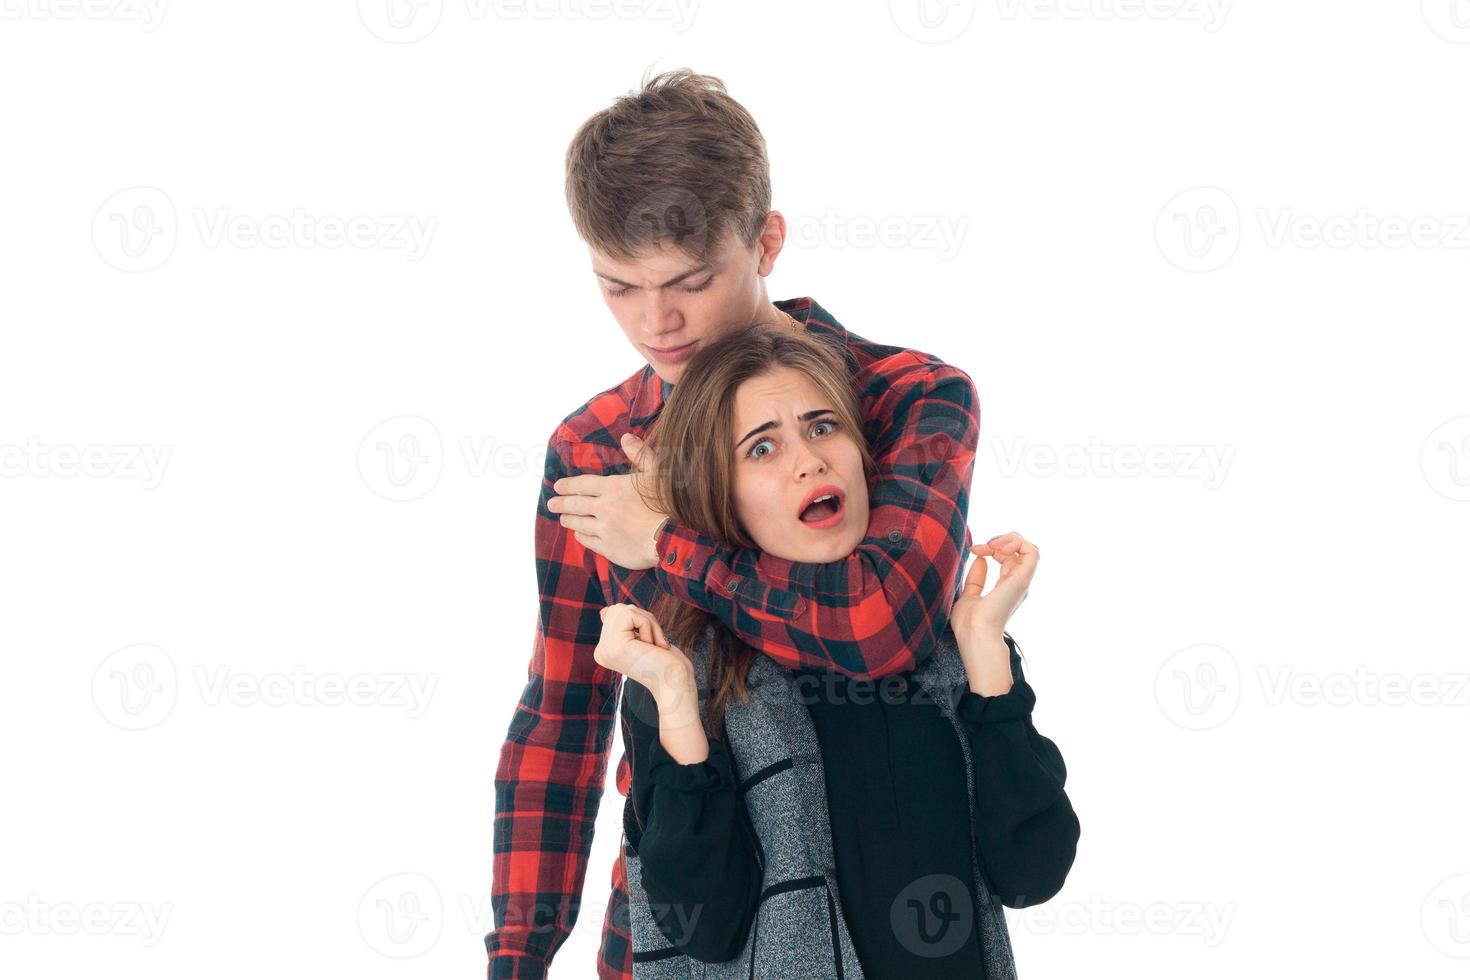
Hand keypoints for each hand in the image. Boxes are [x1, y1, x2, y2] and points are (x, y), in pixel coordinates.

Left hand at [548, 433, 666, 569]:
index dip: (568, 485)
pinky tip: (579, 535)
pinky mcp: (608, 548)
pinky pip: (588, 541)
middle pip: (576, 504)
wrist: (672, 538)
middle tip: (551, 504)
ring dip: (569, 520)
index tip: (557, 486)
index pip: (583, 484)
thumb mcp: (657, 472)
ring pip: (579, 523)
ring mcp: (604, 530)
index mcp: (613, 488)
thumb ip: (640, 454)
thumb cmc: (667, 503)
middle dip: (561, 503)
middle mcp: (604, 508)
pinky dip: (581, 537)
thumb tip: (626, 438)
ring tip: (562, 519)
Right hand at [594, 603, 694, 707]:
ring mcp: (605, 648)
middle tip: (654, 644)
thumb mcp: (639, 637)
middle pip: (618, 609)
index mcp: (605, 651)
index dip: (636, 622)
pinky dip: (648, 624)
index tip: (647, 644)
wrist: (675, 683)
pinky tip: (651, 646)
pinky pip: (631, 614)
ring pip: (625, 609)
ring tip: (653, 645)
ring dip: (648, 622)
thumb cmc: (666, 661)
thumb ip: (621, 625)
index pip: (612, 615)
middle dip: (643, 620)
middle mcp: (601, 651)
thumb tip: (604, 611)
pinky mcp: (615, 644)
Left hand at [951, 531, 1038, 642]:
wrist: (975, 635)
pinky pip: (1032, 552)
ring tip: (991, 545)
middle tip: (979, 547)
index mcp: (1007, 588)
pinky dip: (1016, 542)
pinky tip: (997, 547)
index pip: (1008, 558)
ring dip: (1009, 539)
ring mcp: (1021, 581)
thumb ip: (976, 579)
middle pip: (1018, 551)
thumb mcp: (969, 595)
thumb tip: (981, 559)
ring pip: (1029, 548)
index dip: (991, 548)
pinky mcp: (1022, 579)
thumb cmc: (970, 624)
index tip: (974, 550)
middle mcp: (1018, 584)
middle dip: (998, 541)